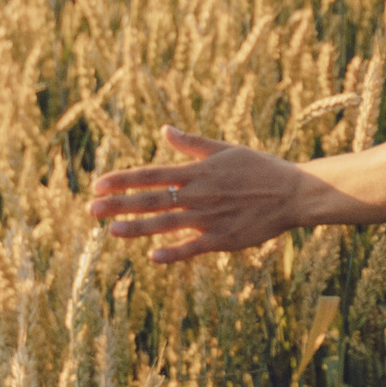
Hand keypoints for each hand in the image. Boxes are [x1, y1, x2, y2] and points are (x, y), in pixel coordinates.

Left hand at [89, 125, 310, 264]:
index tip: (98, 183)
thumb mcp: (225, 149)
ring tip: (111, 230)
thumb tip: (166, 129)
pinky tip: (152, 257)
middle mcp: (198, 194)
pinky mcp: (223, 239)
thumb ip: (192, 144)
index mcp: (197, 171)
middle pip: (151, 200)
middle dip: (119, 204)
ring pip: (166, 224)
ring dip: (137, 228)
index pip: (151, 174)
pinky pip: (192, 247)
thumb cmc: (260, 168)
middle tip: (91, 209)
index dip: (123, 179)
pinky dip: (172, 252)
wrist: (293, 193)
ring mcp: (209, 218)